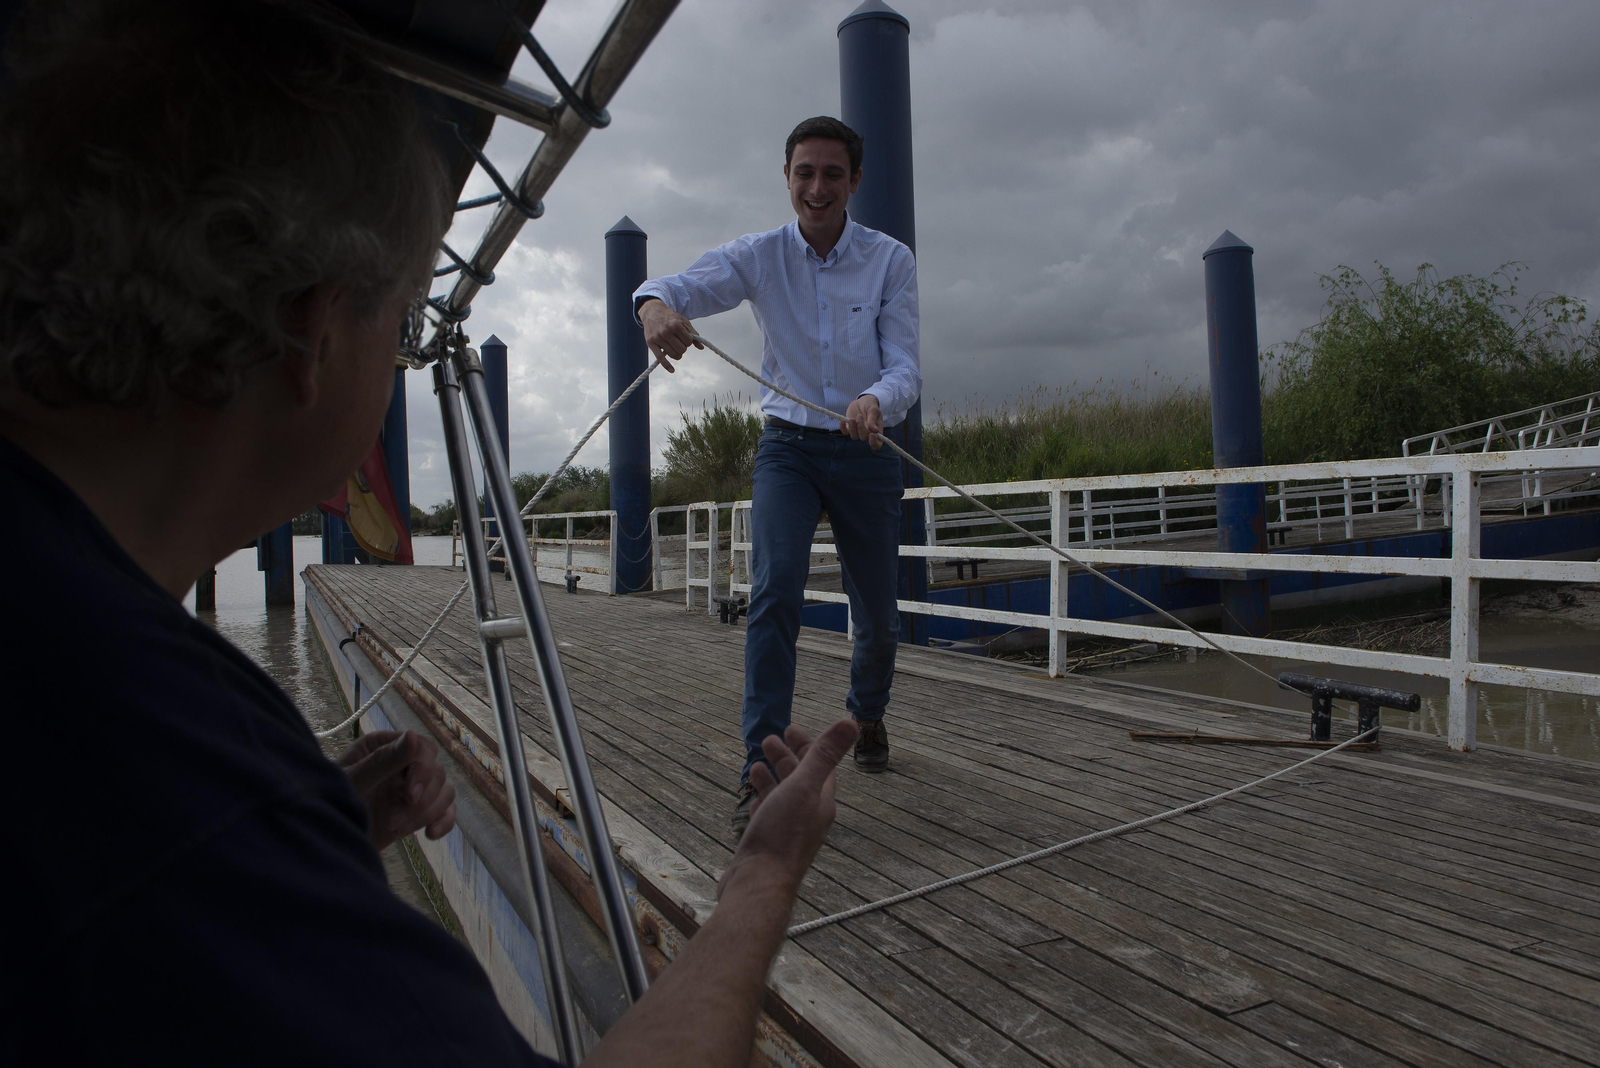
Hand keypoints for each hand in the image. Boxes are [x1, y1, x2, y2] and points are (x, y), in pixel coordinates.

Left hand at [336, 730, 456, 851]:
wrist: (322, 843)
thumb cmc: (326, 807)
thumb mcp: (352, 783)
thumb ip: (382, 761)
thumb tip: (412, 737)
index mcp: (383, 746)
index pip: (422, 748)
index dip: (423, 771)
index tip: (410, 796)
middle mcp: (400, 763)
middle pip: (436, 772)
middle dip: (421, 800)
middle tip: (394, 822)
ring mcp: (410, 788)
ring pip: (444, 791)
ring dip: (425, 814)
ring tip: (395, 830)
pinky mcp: (416, 811)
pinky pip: (445, 810)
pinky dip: (443, 822)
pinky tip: (429, 834)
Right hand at [638, 298, 702, 373]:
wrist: (652, 312)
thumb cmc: (669, 317)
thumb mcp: (683, 321)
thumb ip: (693, 333)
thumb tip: (701, 347)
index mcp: (675, 325)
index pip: (688, 342)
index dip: (688, 341)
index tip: (685, 338)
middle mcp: (666, 332)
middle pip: (682, 349)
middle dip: (683, 348)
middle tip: (679, 342)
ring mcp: (658, 338)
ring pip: (673, 354)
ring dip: (677, 354)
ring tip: (675, 349)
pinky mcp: (651, 344)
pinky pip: (660, 358)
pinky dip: (667, 365)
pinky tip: (672, 370)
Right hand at [718, 719, 855, 899]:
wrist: (758, 883)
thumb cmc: (782, 834)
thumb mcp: (804, 787)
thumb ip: (825, 755)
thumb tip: (851, 721)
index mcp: (821, 802)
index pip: (820, 766)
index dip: (809, 745)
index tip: (791, 729)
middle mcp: (808, 816)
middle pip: (801, 779)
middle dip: (787, 757)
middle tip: (769, 739)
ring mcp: (788, 831)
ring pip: (783, 796)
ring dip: (772, 776)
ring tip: (756, 762)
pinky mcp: (768, 843)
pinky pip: (768, 814)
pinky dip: (762, 799)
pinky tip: (753, 796)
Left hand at [840, 394, 882, 447]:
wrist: (862, 400)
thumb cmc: (871, 405)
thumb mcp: (874, 410)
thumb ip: (873, 420)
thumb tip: (875, 430)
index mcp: (877, 431)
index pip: (877, 444)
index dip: (874, 443)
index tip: (871, 435)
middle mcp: (867, 433)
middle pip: (863, 438)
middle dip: (860, 428)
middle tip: (860, 416)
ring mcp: (858, 431)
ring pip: (854, 436)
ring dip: (852, 428)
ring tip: (852, 418)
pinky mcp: (850, 427)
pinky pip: (845, 432)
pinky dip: (843, 428)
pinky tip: (842, 421)